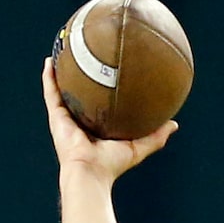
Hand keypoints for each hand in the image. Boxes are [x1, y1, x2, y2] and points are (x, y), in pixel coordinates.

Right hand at [43, 57, 177, 185]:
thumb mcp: (137, 147)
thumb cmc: (112, 166)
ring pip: (61, 89)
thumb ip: (155, 136)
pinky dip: (49, 76)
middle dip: (80, 75)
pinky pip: (51, 92)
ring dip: (60, 71)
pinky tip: (50, 59)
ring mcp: (65, 118)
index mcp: (95, 127)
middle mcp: (79, 121)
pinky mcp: (55, 117)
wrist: (90, 173)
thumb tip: (174, 124)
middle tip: (86, 53)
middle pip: (79, 93)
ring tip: (63, 49)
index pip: (98, 104)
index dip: (101, 88)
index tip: (107, 70)